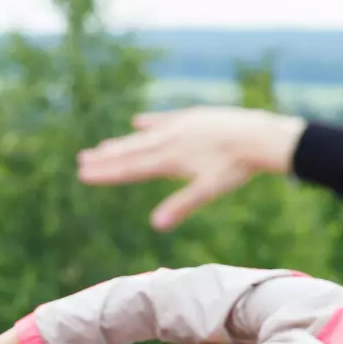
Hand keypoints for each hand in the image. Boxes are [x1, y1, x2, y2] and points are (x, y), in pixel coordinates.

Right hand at [76, 107, 306, 230]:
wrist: (260, 135)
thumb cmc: (236, 167)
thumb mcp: (209, 189)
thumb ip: (181, 206)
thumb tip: (156, 225)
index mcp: (171, 159)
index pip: (131, 169)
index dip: (107, 173)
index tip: (84, 174)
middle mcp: (170, 140)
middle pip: (131, 151)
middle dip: (106, 158)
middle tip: (82, 160)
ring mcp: (180, 126)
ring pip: (144, 136)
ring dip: (122, 142)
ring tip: (102, 146)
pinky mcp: (193, 117)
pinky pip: (165, 120)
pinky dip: (150, 122)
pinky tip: (138, 121)